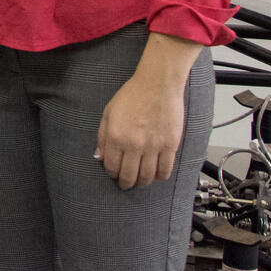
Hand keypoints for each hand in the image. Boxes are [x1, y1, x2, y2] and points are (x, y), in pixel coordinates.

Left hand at [96, 34, 200, 189]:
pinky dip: (160, 177)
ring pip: (148, 177)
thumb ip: (102, 136)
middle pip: (129, 176)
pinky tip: (156, 174)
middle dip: (126, 183)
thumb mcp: (108, 113)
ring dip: (142, 182)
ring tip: (140, 181)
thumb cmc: (132, 95)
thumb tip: (100, 156)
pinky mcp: (170, 146)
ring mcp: (153, 147)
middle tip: (125, 184)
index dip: (111, 173)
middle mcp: (134, 145)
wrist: (157, 85)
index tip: (113, 174)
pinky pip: (165, 170)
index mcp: (116, 136)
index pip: (112, 166)